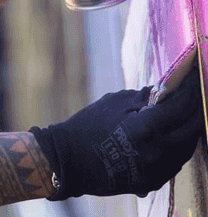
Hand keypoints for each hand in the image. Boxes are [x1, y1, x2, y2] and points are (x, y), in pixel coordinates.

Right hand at [30, 64, 204, 199]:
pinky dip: (177, 148)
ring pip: (186, 148)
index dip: (190, 91)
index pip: (181, 107)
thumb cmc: (86, 126)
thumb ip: (144, 96)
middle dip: (196, 110)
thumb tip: (168, 88)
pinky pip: (174, 163)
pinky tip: (172, 137)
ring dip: (189, 130)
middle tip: (195, 95)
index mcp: (146, 128)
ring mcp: (156, 170)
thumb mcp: (114, 102)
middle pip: (191, 128)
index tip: (194, 79)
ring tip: (187, 115)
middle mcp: (156, 151)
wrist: (66, 161)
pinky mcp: (151, 182)